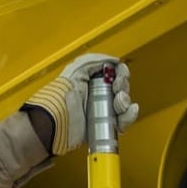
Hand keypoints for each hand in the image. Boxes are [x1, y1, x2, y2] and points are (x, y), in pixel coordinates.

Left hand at [23, 53, 138, 154]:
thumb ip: (93, 60)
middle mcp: (97, 95)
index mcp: (90, 81)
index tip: (118, 73)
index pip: (113, 73)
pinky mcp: (106, 127)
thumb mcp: (75, 70)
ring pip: (124, 103)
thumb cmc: (60, 99)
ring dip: (125, 100)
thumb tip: (113, 60)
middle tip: (116, 88)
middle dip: (122, 85)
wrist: (56, 124)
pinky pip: (124, 120)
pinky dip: (130, 115)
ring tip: (118, 101)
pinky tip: (129, 110)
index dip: (119, 72)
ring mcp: (103, 111)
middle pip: (121, 87)